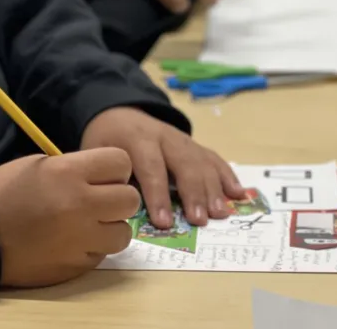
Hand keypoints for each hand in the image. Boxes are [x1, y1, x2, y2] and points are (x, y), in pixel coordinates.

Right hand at [0, 149, 139, 287]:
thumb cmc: (6, 192)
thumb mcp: (42, 166)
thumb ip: (79, 169)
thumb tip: (108, 179)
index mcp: (69, 173)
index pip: (122, 161)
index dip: (116, 169)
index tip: (104, 176)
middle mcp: (80, 205)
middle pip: (131, 199)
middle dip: (119, 199)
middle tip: (100, 202)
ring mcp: (79, 238)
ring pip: (124, 233)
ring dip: (111, 228)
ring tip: (90, 225)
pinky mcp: (75, 265)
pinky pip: (102, 254)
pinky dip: (93, 248)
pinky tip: (73, 242)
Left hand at [81, 107, 245, 228]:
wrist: (120, 113)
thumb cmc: (107, 142)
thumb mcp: (98, 154)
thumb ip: (112, 178)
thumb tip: (124, 211)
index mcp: (138, 139)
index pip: (152, 168)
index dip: (159, 196)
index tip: (165, 222)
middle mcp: (166, 137)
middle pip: (185, 164)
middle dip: (194, 194)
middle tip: (200, 220)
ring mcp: (184, 140)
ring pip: (203, 163)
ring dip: (214, 189)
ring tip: (220, 213)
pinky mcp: (196, 145)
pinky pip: (214, 160)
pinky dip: (228, 177)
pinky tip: (238, 194)